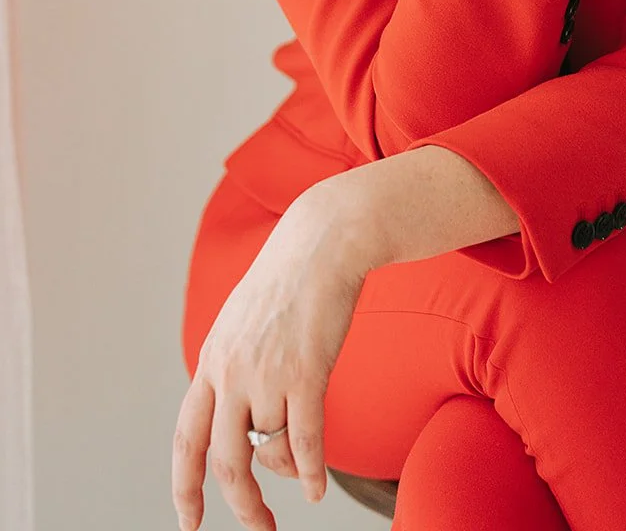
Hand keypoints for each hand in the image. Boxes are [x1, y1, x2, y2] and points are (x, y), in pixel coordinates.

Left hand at [171, 179, 380, 530]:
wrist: (323, 241)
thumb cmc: (290, 279)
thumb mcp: (243, 322)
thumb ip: (236, 367)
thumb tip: (248, 424)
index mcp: (212, 361)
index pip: (186, 438)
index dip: (185, 487)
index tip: (188, 522)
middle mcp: (231, 372)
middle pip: (224, 460)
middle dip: (240, 504)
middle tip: (258, 527)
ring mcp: (267, 373)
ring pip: (268, 450)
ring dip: (285, 473)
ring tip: (302, 473)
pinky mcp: (306, 372)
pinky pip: (305, 442)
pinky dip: (310, 472)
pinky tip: (319, 487)